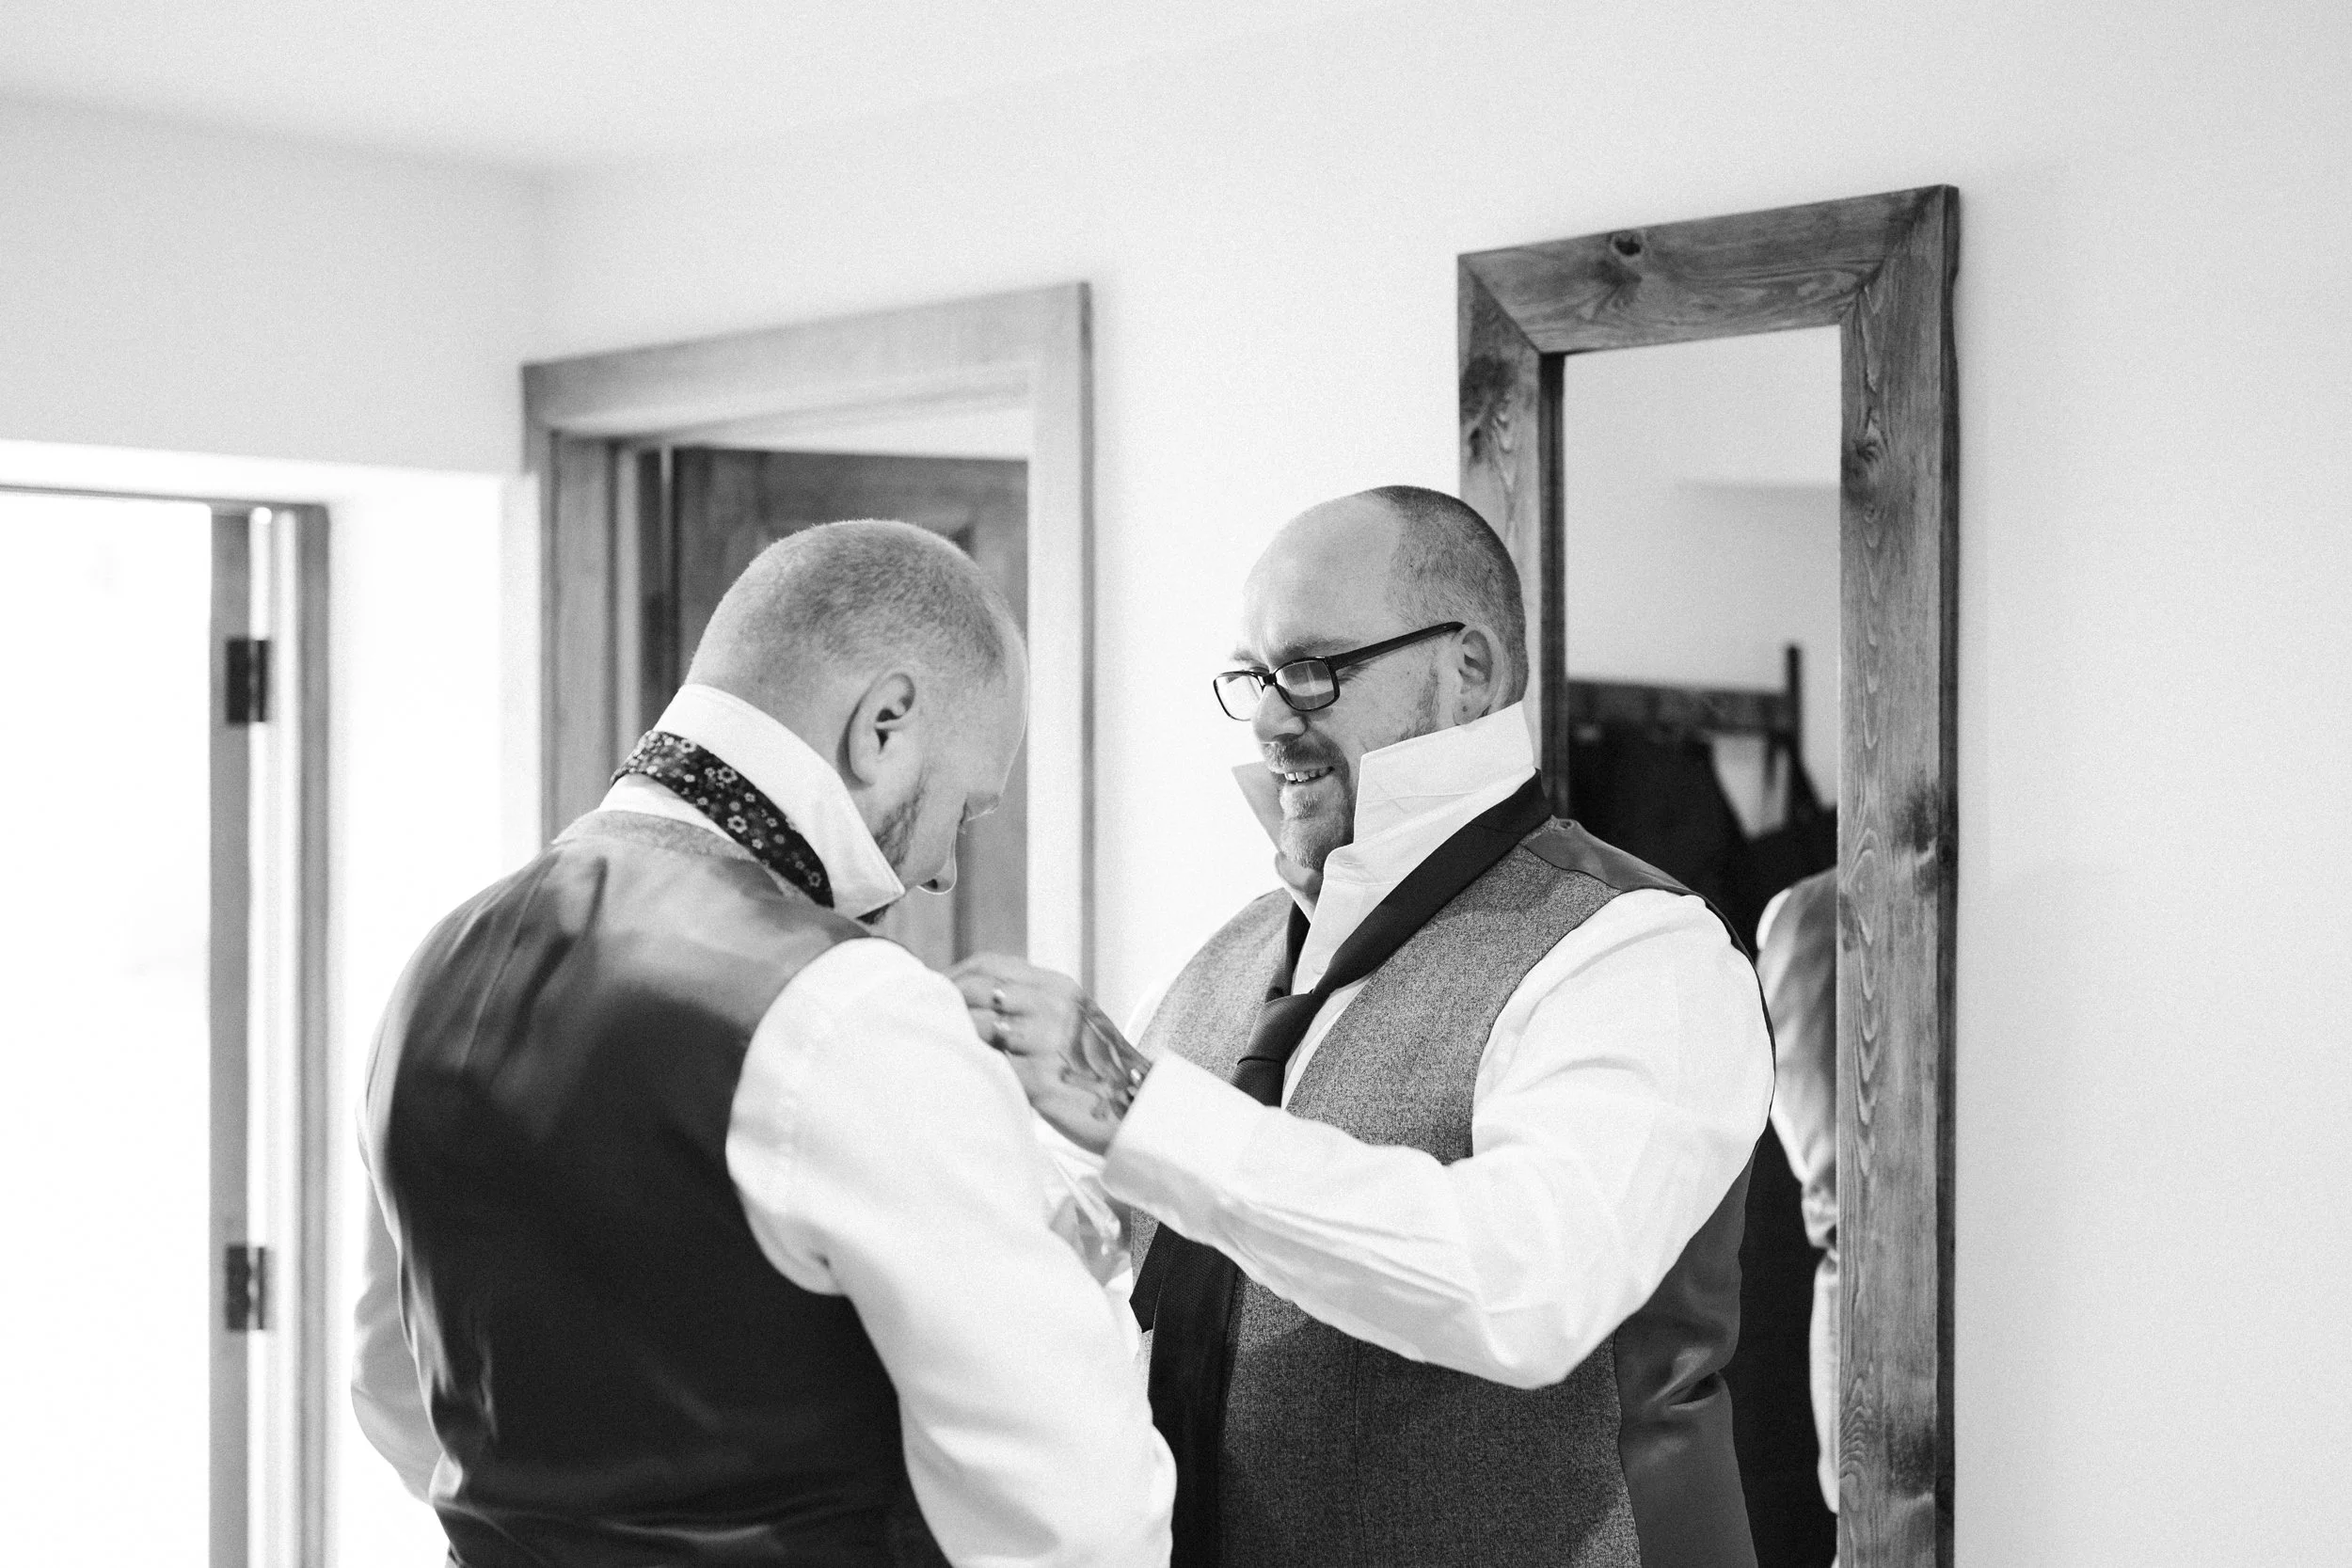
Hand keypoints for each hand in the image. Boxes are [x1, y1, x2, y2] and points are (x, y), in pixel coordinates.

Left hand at [948, 953, 1153, 1155]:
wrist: (1138, 1111)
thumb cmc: (1095, 1072)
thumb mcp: (1070, 1023)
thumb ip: (1028, 1008)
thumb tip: (965, 1003)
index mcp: (1058, 987)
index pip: (989, 964)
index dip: (952, 976)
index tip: (930, 993)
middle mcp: (1054, 1006)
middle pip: (975, 990)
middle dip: (942, 1005)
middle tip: (921, 1024)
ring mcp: (1049, 1040)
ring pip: (976, 1027)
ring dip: (953, 1040)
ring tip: (939, 1054)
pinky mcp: (1043, 1078)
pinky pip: (990, 1067)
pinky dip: (970, 1071)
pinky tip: (962, 1079)